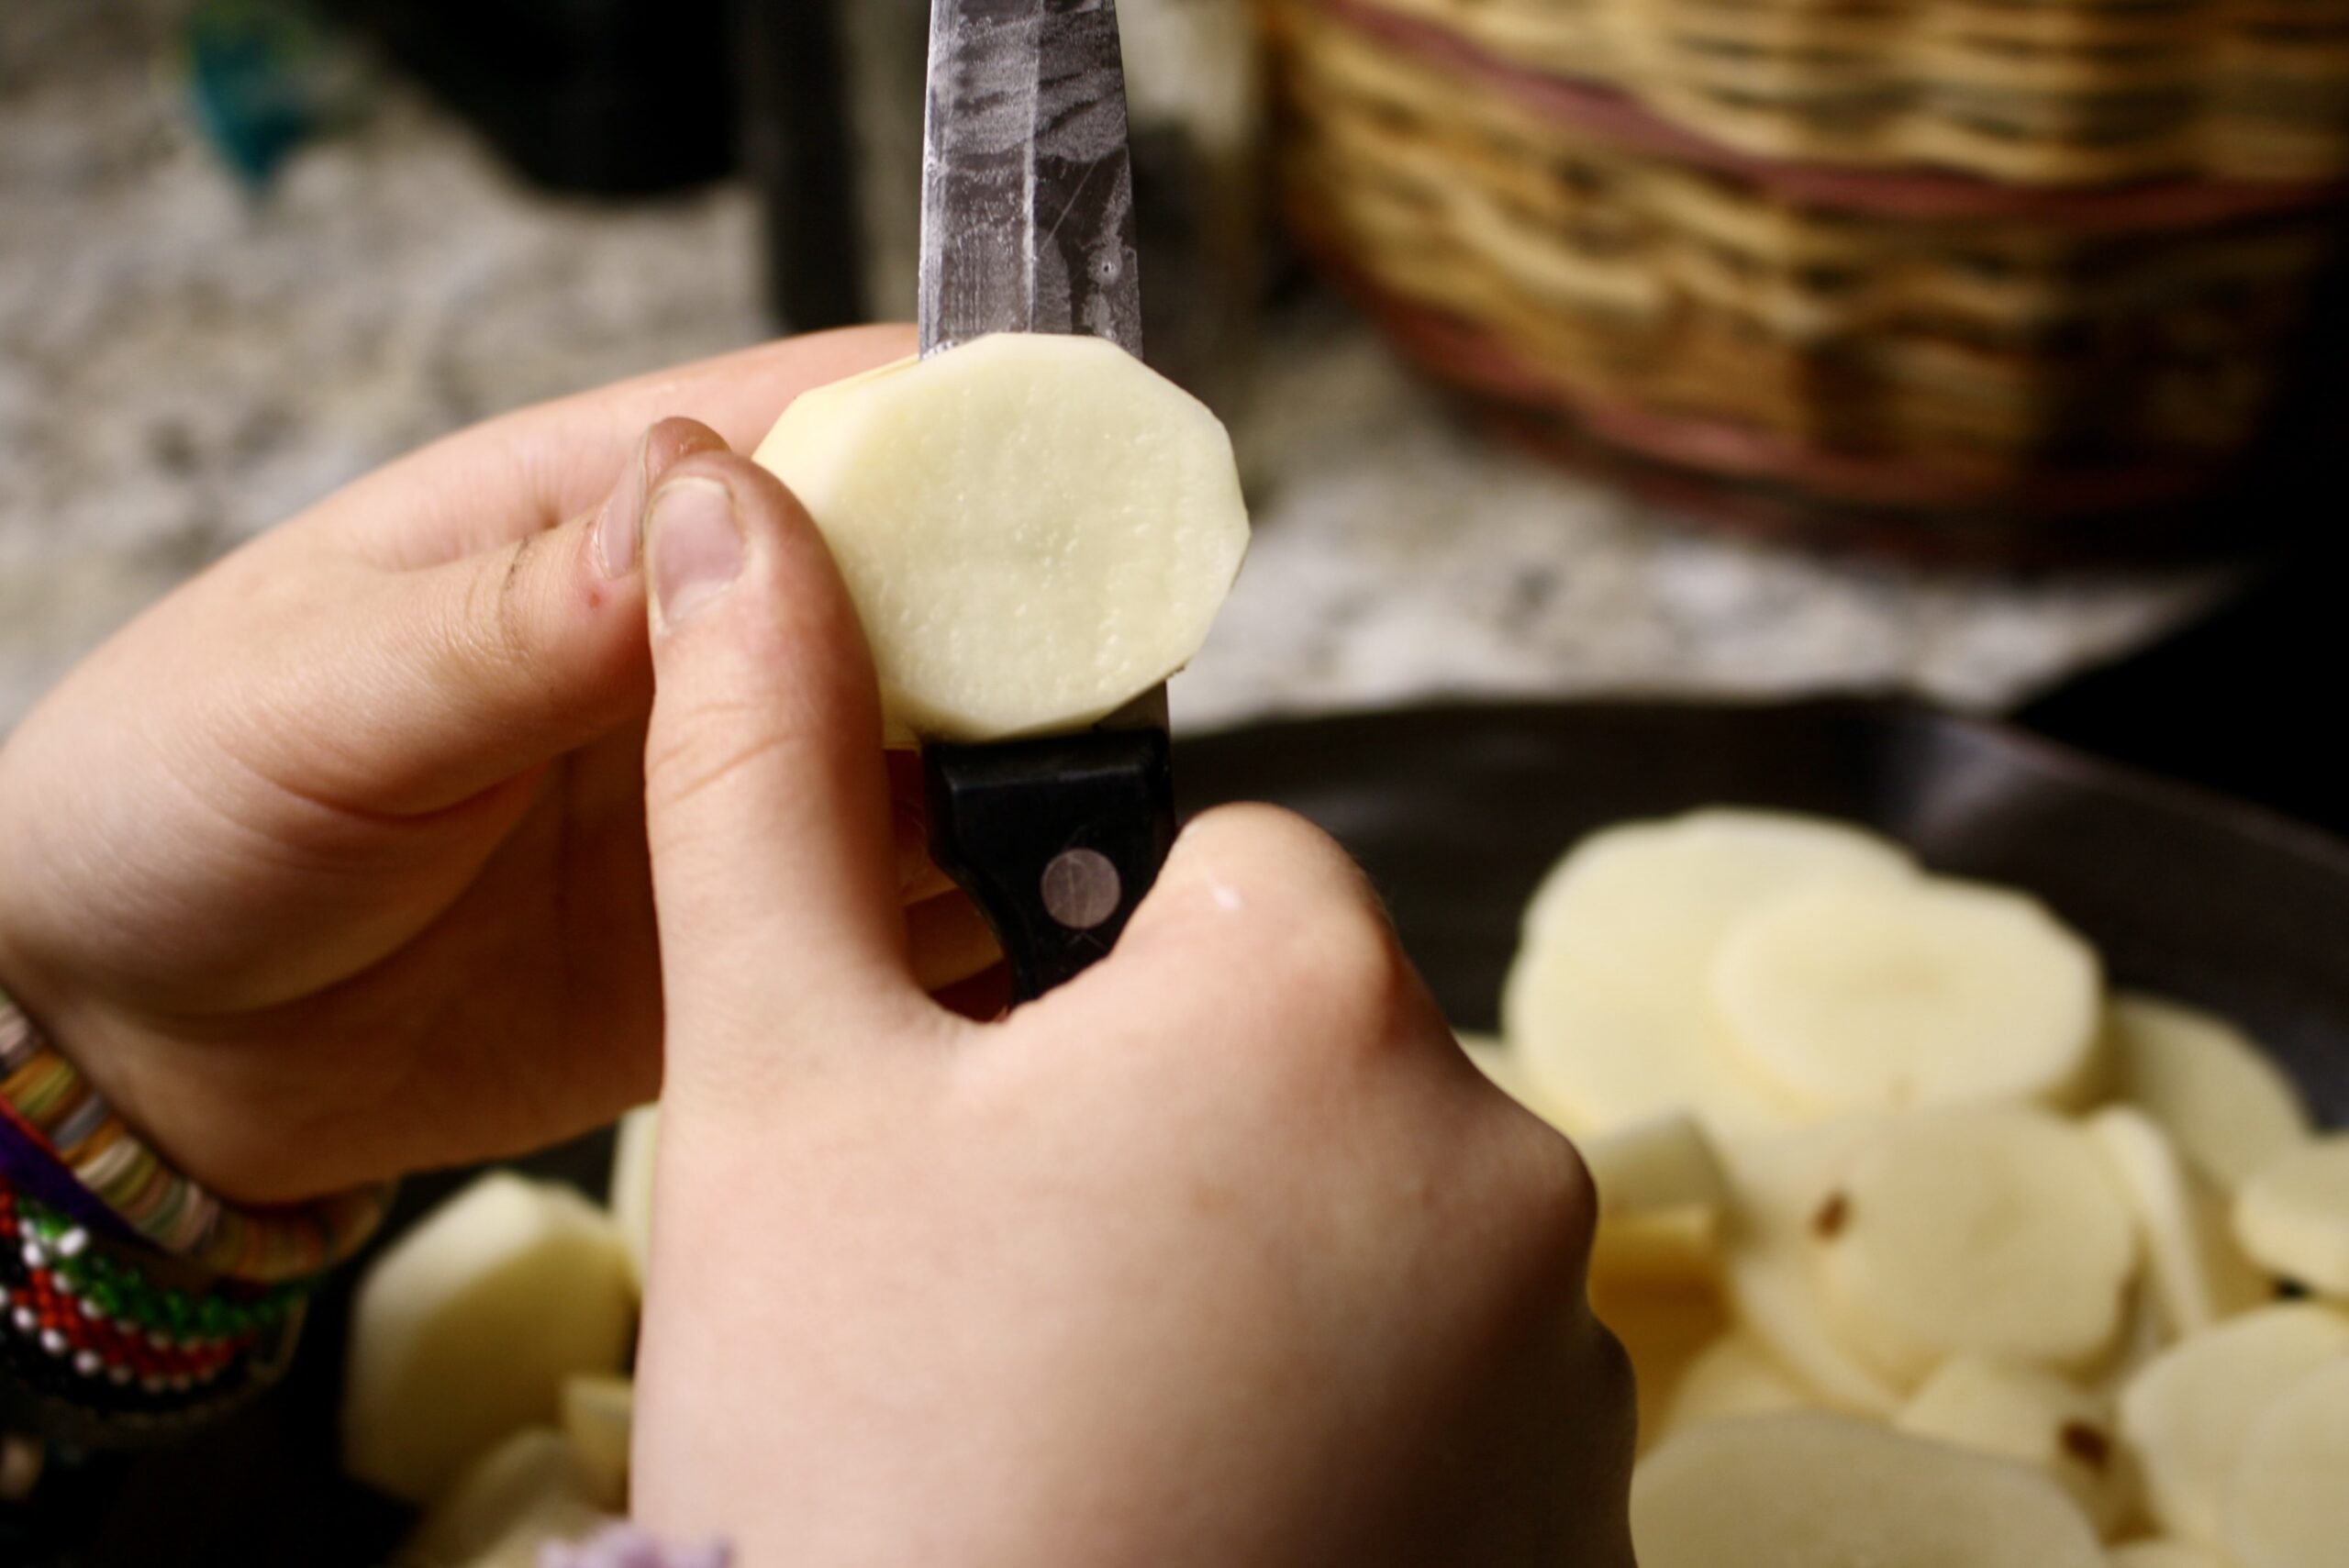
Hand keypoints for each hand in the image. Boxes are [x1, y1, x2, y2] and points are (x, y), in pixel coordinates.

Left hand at [0, 327, 1000, 1204]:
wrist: (139, 1045)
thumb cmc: (176, 800)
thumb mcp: (317, 692)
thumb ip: (515, 620)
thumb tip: (705, 512)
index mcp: (595, 517)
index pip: (810, 424)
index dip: (951, 428)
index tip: (1070, 470)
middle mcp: (694, 648)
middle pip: (917, 591)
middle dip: (1022, 618)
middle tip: (1107, 676)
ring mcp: (735, 798)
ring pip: (936, 758)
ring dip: (1018, 778)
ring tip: (1087, 817)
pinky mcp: (750, 946)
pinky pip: (895, 923)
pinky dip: (976, 927)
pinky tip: (1028, 941)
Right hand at [625, 455, 1636, 1564]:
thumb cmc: (863, 1438)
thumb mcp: (776, 1083)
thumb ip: (759, 772)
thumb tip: (725, 506)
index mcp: (1314, 988)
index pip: (1221, 875)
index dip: (1081, 990)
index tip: (995, 1128)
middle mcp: (1503, 1144)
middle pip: (1306, 1053)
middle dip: (1175, 1135)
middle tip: (1018, 1303)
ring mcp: (1570, 1351)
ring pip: (1376, 1224)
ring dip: (1262, 1284)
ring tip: (1101, 1431)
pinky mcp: (1592, 1516)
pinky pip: (1449, 1389)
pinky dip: (1350, 1427)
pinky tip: (1207, 1513)